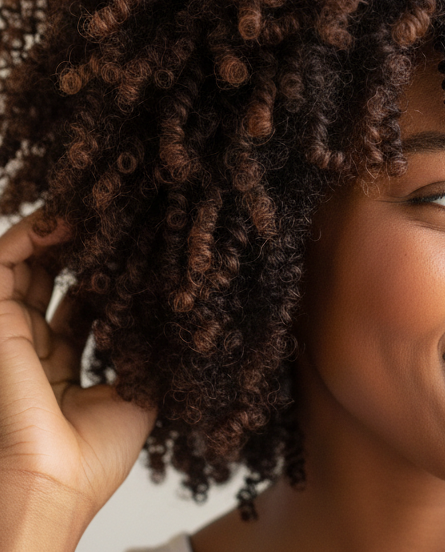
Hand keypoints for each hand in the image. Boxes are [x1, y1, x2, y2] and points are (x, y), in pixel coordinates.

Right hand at [0, 210, 155, 550]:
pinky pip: (5, 264)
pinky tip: (62, 217)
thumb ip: (149, 358)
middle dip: (81, 249)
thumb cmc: (92, 456)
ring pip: (27, 267)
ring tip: (91, 209)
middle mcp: (34, 348)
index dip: (104, 278)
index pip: (80, 308)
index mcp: (63, 369)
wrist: (54, 484)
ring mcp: (11, 335)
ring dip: (56, 234)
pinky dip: (30, 234)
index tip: (133, 251)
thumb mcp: (138, 396)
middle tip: (111, 221)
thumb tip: (178, 322)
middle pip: (52, 282)